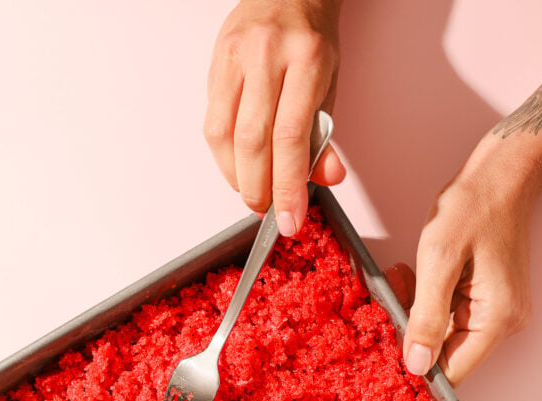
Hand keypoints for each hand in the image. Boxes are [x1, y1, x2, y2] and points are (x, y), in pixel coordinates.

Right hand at [204, 0, 345, 235]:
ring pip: (224, 136)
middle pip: (253, 142)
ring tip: (252, 193)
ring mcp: (235, 57)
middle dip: (259, 189)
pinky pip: (212, 123)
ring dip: (236, 177)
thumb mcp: (329, 84)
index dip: (288, 186)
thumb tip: (326, 179)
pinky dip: (224, 157)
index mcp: (306, 59)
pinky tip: (238, 167)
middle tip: (268, 211)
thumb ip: (324, 135)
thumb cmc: (310, 40)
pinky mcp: (214, 64)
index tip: (290, 218)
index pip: (291, 138)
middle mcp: (266, 55)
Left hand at [394, 139, 535, 385]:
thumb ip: (426, 317)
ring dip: (417, 312)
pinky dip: (428, 301)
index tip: (390, 345)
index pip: (454, 372)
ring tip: (405, 277)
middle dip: (413, 332)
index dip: (418, 366)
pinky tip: (416, 276)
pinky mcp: (487, 301)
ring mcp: (497, 312)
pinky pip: (449, 315)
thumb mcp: (438, 261)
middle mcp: (503, 323)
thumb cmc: (473, 208)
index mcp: (496, 319)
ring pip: (444, 334)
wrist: (500, 176)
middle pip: (447, 354)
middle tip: (394, 296)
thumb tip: (417, 366)